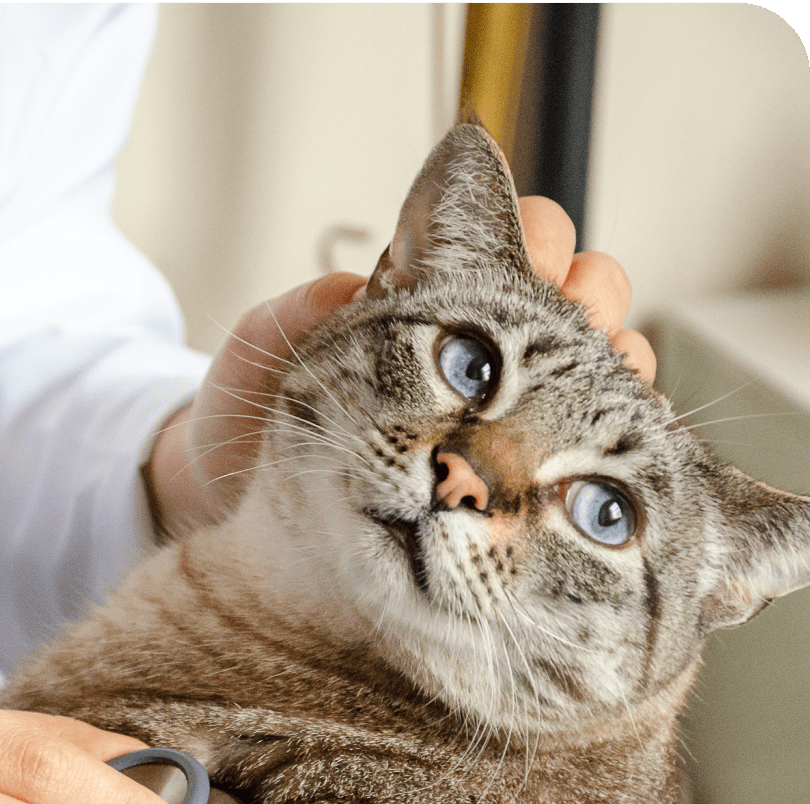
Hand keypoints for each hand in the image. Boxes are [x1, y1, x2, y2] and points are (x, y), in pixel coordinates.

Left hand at [148, 196, 654, 539]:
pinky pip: (593, 431)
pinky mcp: (513, 470)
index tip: (525, 264)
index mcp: (424, 299)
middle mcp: (476, 348)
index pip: (513, 238)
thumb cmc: (248, 425)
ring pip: (603, 354)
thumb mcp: (260, 357)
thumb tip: (361, 283)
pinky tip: (603, 428)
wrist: (242, 510)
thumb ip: (303, 312)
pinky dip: (615, 420)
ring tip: (590, 379)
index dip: (536, 238)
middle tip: (560, 328)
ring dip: (610, 355)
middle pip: (579, 288)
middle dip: (586, 294)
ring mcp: (503, 407)